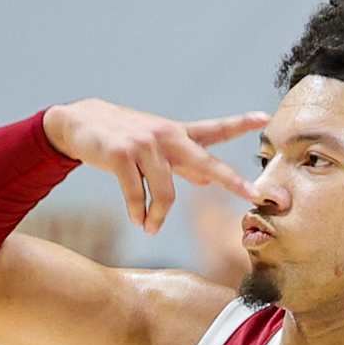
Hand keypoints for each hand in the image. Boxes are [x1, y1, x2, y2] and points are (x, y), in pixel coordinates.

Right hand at [43, 98, 268, 234]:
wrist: (79, 124)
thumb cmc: (122, 139)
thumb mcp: (156, 148)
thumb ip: (182, 163)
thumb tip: (207, 179)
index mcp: (176, 134)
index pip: (214, 129)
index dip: (239, 123)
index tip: (265, 117)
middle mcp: (166, 136)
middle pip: (206, 162)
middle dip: (232, 180)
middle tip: (254, 195)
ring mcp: (144, 144)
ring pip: (166, 193)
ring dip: (158, 217)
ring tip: (150, 227)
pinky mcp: (121, 155)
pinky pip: (137, 196)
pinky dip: (138, 213)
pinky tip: (137, 219)